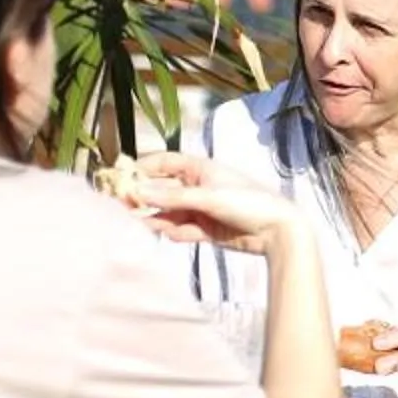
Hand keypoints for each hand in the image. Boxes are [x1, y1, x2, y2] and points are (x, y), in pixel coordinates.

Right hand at [128, 153, 298, 254]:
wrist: (277, 232)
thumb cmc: (249, 204)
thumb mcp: (209, 197)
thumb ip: (173, 197)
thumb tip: (139, 190)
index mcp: (200, 168)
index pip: (164, 162)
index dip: (142, 168)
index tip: (120, 176)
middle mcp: (197, 186)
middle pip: (161, 189)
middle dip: (143, 196)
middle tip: (121, 205)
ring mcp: (200, 208)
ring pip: (168, 212)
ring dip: (154, 217)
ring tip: (138, 223)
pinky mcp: (204, 229)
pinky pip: (180, 229)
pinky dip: (172, 232)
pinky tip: (168, 234)